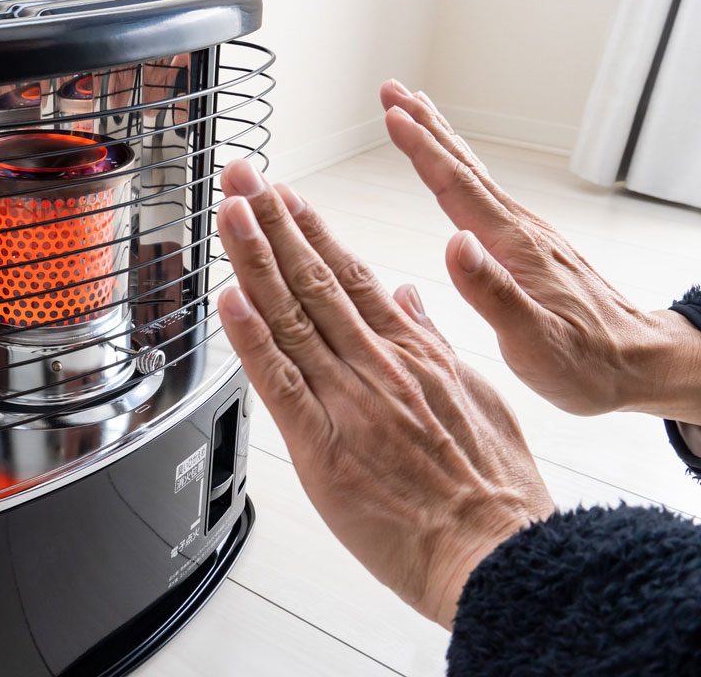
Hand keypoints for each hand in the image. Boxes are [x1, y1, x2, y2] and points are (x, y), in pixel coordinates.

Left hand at [216, 159, 553, 628]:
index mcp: (412, 351)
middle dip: (272, 221)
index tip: (283, 194)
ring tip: (230, 208)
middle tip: (243, 173)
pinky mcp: (325, 447)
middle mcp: (377, 363)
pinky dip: (251, 338)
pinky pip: (279, 384)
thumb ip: (436, 340)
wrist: (500, 555)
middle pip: (313, 279)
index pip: (350, 273)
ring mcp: (350, 400)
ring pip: (291, 316)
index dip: (310, 229)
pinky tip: (228, 298)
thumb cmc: (492, 490)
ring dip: (255, 258)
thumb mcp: (478, 395)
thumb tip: (410, 295)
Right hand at [379, 79, 700, 419]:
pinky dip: (459, 170)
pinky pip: (484, 195)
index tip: (391, 114)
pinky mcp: (529, 248)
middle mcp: (520, 231)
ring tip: (413, 113)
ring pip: (474, 176)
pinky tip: (453, 174)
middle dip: (424, 126)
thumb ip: (491, 293)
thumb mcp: (534, 342)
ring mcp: (526, 236)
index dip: (421, 150)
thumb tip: (452, 242)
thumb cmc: (587, 363)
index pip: (457, 187)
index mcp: (513, 247)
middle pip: (464, 166)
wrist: (639, 365)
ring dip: (440, 141)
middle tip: (391, 89)